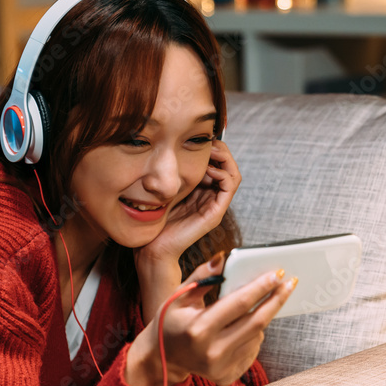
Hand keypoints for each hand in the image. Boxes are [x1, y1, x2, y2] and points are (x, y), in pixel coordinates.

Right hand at [126, 252, 297, 385]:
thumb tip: (224, 258)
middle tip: (289, 283)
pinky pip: (252, 350)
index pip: (239, 304)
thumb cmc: (169, 322)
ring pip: (257, 336)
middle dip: (276, 299)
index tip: (277, 274)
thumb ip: (202, 276)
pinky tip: (243, 326)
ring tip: (257, 304)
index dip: (261, 287)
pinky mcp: (227, 376)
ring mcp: (221, 367)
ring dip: (263, 316)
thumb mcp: (178, 295)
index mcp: (198, 329)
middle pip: (256, 322)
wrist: (160, 358)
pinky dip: (254, 334)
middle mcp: (212, 352)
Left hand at [135, 139, 240, 265]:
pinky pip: (229, 188)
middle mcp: (211, 197)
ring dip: (225, 159)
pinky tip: (208, 169)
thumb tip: (173, 148)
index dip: (213, 148)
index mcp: (201, 191)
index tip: (200, 139)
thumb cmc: (155, 219)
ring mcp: (214, 206)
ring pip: (233, 175)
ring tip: (211, 152)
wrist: (153, 247)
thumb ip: (173, 172)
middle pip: (228, 167)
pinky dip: (222, 174)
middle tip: (209, 141)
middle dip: (221, 150)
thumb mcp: (165, 187)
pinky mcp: (215, 213)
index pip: (218, 164)